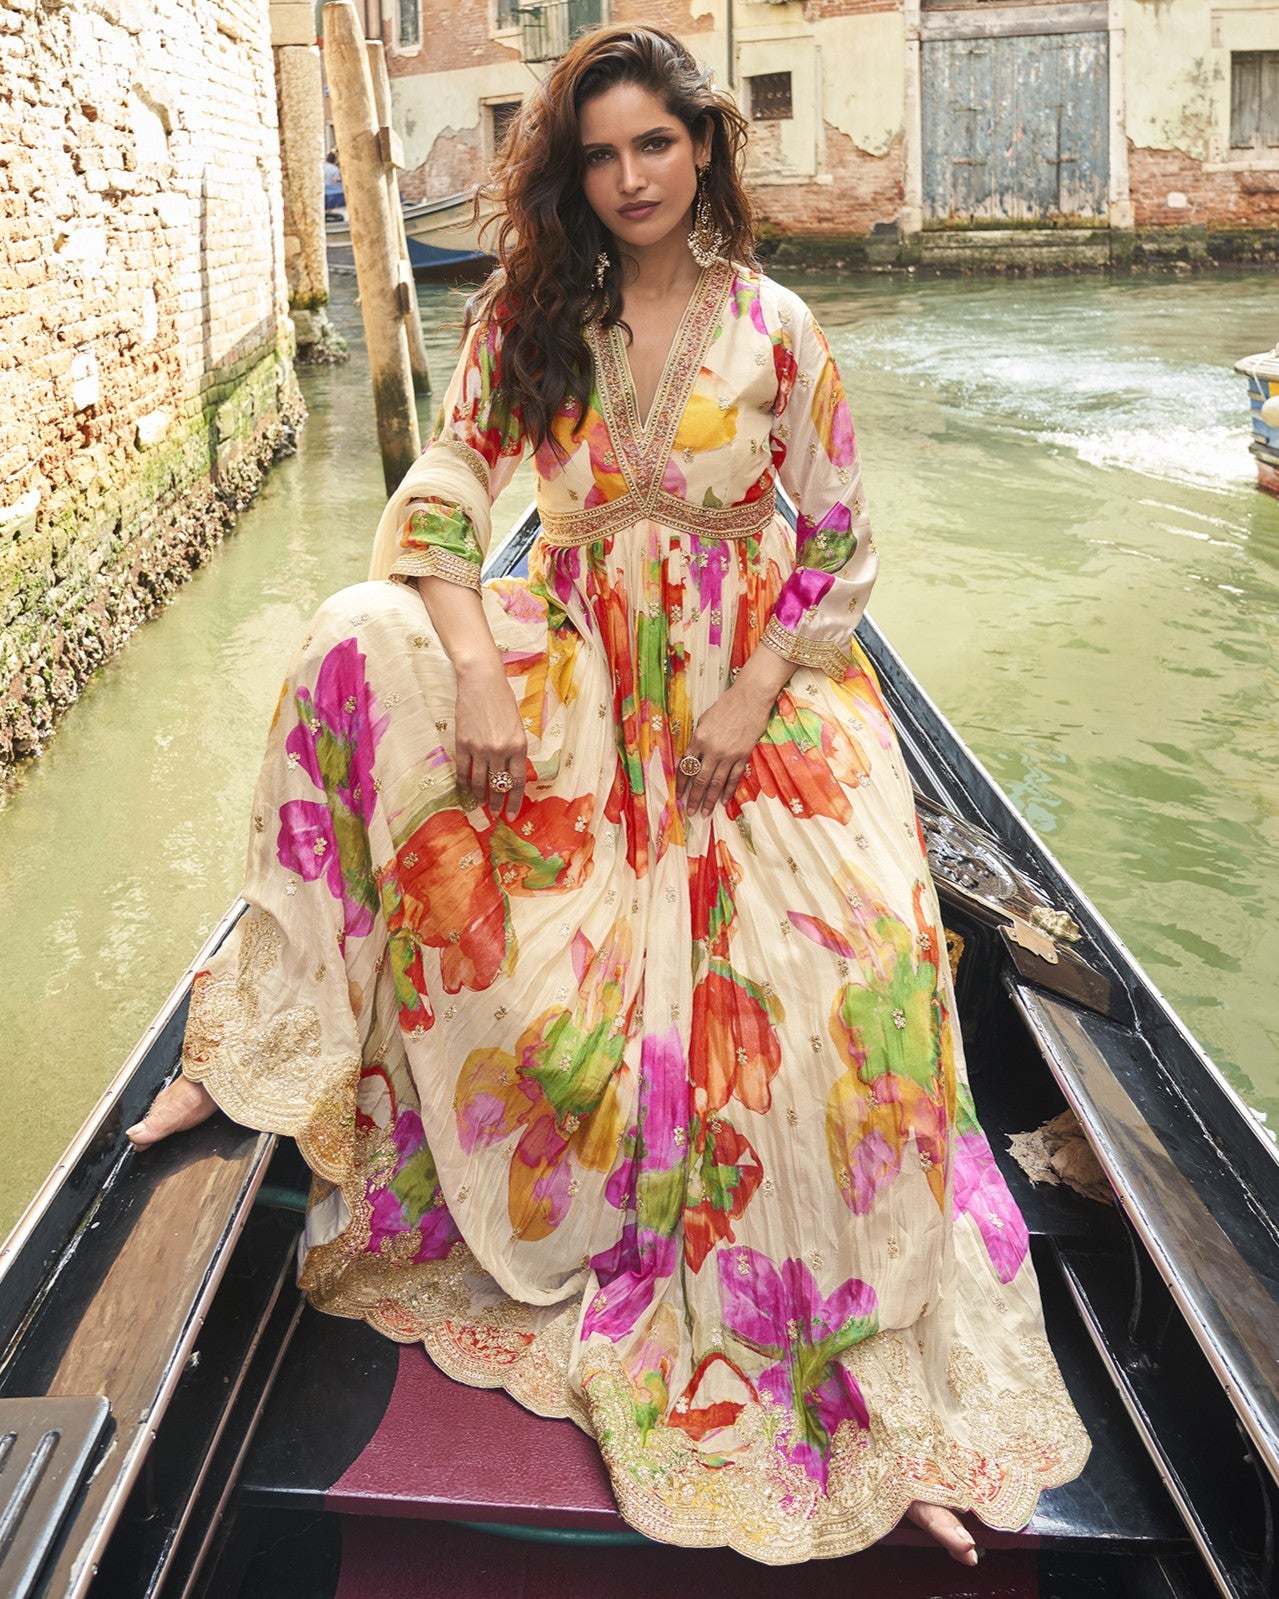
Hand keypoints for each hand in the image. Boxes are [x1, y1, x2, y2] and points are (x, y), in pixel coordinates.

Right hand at [454, 662, 527, 819]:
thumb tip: (510, 773)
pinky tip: (465, 791)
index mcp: (519, 746)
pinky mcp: (463, 744)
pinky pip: (462, 771)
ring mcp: (480, 749)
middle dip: (497, 804)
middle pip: (498, 786)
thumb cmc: (503, 701)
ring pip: (479, 782)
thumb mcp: (517, 726)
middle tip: (495, 814)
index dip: (514, 801)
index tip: (511, 815)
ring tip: (480, 804)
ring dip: (480, 796)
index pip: (518, 782)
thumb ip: (515, 750)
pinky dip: (463, 784)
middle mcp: (501, 751)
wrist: (481, 681)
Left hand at [677, 679, 773, 816]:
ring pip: (716, 782)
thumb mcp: (704, 719)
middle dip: (693, 797)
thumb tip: (694, 755)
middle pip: (699, 779)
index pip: (686, 767)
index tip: (679, 796)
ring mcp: (728, 755)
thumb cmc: (726, 705)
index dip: (682, 784)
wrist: (750, 698)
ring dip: (709, 799)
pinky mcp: (743, 756)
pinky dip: (728, 791)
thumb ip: (698, 739)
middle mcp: (711, 750)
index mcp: (698, 739)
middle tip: (690, 812)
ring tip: (705, 813)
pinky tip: (723, 801)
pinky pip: (734, 778)